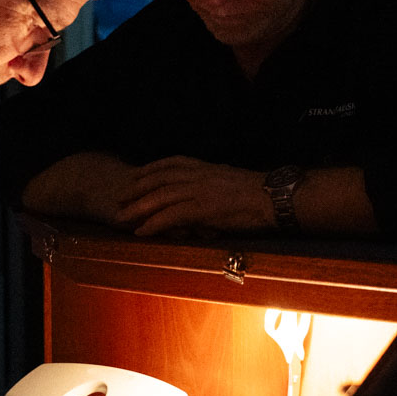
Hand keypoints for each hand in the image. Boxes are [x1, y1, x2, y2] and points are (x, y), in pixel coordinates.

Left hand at [117, 156, 273, 235]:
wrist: (276, 198)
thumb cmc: (261, 193)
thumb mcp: (233, 182)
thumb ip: (215, 186)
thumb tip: (208, 196)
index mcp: (206, 167)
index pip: (171, 163)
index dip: (150, 170)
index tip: (136, 175)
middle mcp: (199, 176)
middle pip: (158, 179)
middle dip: (136, 189)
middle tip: (119, 199)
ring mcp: (200, 191)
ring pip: (160, 197)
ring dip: (137, 209)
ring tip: (122, 219)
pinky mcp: (203, 209)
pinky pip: (171, 216)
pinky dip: (154, 224)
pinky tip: (142, 232)